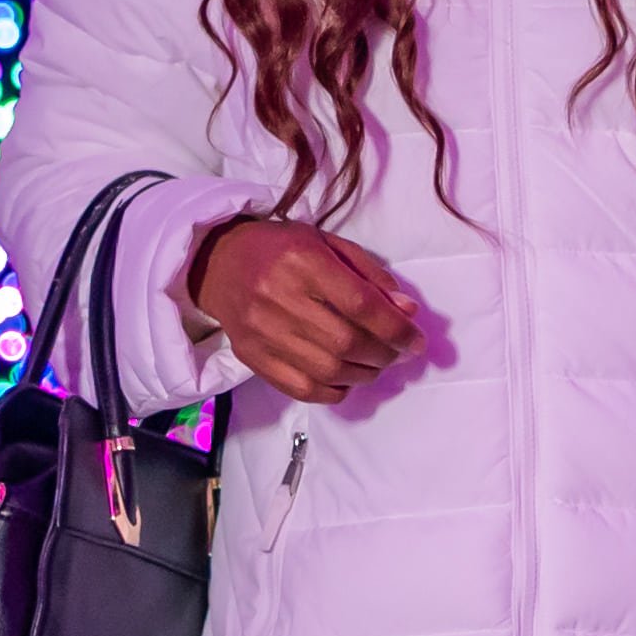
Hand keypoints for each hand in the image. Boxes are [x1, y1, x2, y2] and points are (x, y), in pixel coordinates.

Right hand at [182, 210, 423, 403]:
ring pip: (328, 370)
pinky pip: (303, 388)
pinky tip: (346, 378)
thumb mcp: (328, 244)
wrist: (219, 264)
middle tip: (398, 353)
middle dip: (384, 355)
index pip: (360, 305)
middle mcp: (280, 298)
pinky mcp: (252, 357)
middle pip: (347, 342)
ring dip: (364, 374)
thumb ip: (370, 275)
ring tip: (375, 364)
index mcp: (303, 260)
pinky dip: (335, 390)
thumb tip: (407, 310)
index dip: (396, 329)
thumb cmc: (281, 249)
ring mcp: (263, 332)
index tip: (416, 342)